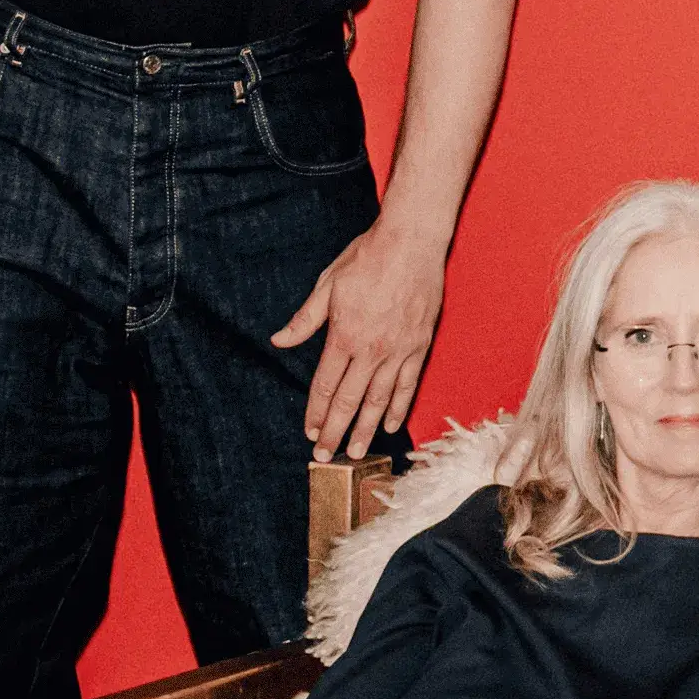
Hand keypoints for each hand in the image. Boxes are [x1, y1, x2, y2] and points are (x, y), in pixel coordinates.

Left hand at [272, 217, 446, 460]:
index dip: (316, 413)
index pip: (325, 385)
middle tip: (326, 456)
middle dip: (335, 431)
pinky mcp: (419, 346)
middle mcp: (371, 349)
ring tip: (356, 452)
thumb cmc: (368, 257)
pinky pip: (408, 385)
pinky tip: (389, 424)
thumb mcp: (328, 284)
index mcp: (344, 335)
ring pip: (379, 400)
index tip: (310, 432)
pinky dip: (398, 407)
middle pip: (349, 401)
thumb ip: (306, 319)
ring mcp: (398, 350)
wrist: (412, 242)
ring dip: (365, 429)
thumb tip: (280, 340)